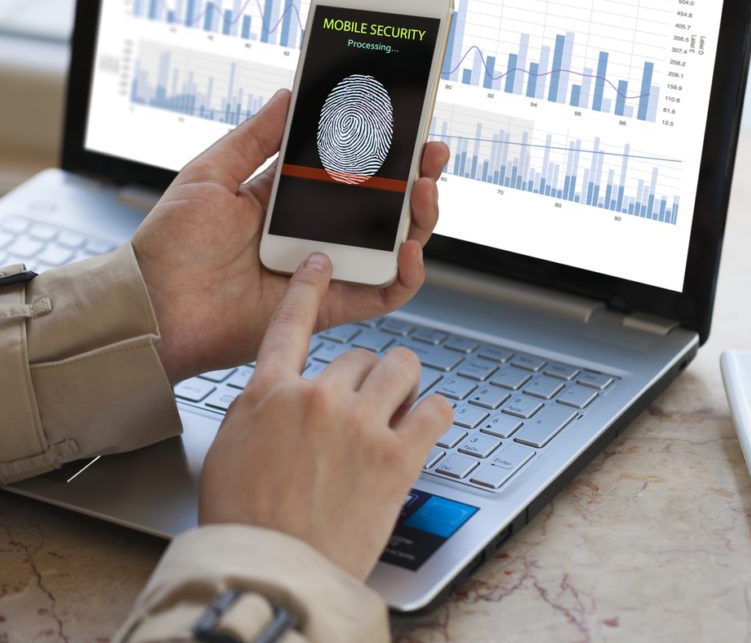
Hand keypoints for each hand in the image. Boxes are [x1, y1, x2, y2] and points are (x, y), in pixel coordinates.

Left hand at [131, 89, 449, 382]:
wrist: (155, 306)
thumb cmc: (172, 245)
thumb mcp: (213, 174)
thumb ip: (257, 138)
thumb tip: (290, 95)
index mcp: (291, 202)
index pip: (352, 172)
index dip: (385, 150)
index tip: (408, 124)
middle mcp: (317, 235)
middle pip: (385, 208)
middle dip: (417, 178)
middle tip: (433, 153)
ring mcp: (329, 271)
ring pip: (395, 247)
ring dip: (421, 219)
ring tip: (425, 190)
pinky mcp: (333, 307)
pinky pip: (385, 294)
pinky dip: (408, 275)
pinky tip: (409, 248)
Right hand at [198, 252, 452, 578]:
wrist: (272, 570)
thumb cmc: (245, 522)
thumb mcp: (229, 452)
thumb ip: (257, 412)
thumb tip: (276, 397)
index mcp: (269, 395)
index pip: (290, 325)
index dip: (308, 288)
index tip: (320, 264)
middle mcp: (317, 399)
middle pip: (356, 356)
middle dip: (364, 377)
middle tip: (366, 404)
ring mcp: (360, 425)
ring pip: (401, 369)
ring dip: (404, 383)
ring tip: (403, 402)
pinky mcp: (397, 456)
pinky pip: (435, 410)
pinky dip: (436, 412)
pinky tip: (429, 422)